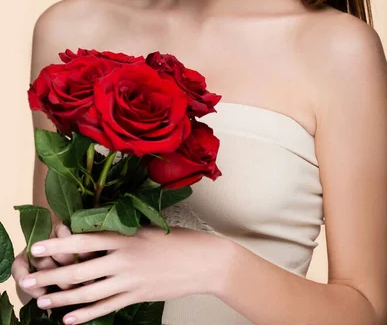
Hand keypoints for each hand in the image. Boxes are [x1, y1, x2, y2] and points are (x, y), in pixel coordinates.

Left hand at [18, 225, 230, 323]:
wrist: (202, 261)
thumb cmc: (175, 240)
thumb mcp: (145, 229)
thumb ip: (121, 233)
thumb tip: (95, 233)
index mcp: (124, 236)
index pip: (84, 239)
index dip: (59, 243)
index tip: (38, 245)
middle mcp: (123, 258)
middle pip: (80, 269)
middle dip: (51, 276)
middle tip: (27, 280)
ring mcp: (130, 279)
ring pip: (89, 292)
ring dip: (63, 298)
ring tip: (42, 302)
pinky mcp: (137, 295)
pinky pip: (106, 307)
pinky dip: (86, 315)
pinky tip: (70, 320)